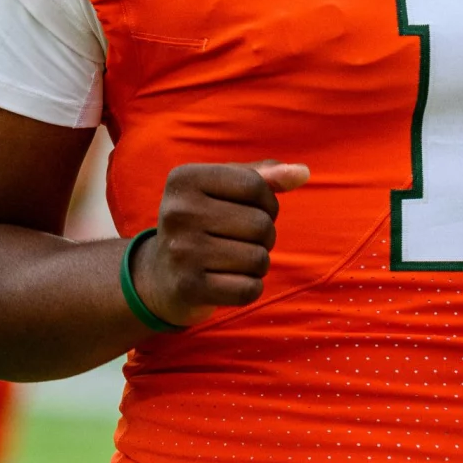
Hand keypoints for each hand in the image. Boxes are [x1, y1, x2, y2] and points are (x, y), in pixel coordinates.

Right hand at [131, 161, 309, 327]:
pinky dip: (250, 288)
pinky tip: (229, 282)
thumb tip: (303, 172)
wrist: (159, 276)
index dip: (268, 201)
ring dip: (258, 263)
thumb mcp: (224, 190)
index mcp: (184, 179)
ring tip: (234, 261)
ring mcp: (180, 251)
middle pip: (261, 224)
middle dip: (264, 236)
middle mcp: (177, 212)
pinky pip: (248, 289)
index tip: (253, 211)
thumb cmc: (203, 223)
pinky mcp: (188, 288)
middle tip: (241, 240)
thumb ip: (265, 176)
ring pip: (258, 259)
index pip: (255, 185)